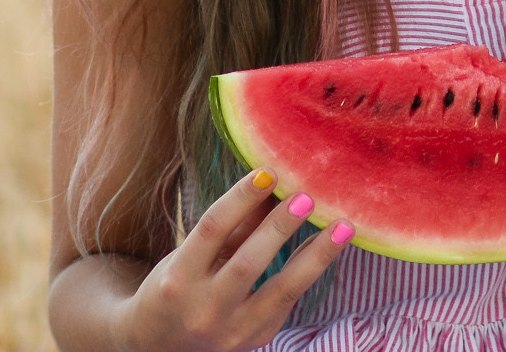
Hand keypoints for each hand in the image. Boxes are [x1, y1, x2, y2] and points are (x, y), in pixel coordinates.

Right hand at [114, 171, 350, 351]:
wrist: (162, 345)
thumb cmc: (180, 284)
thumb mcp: (192, 254)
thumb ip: (233, 224)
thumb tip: (273, 179)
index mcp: (178, 278)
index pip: (212, 229)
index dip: (241, 198)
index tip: (269, 171)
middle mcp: (203, 309)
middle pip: (247, 263)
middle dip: (280, 228)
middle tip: (308, 197)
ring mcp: (232, 330)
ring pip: (281, 289)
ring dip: (317, 255)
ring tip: (343, 226)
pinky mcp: (257, 337)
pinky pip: (290, 299)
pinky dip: (311, 270)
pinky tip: (332, 246)